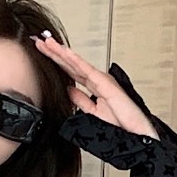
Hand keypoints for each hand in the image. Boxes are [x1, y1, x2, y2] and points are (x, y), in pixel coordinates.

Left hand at [33, 32, 160, 140]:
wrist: (137, 135)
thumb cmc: (121, 126)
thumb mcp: (93, 112)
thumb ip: (81, 100)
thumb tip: (68, 90)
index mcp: (94, 87)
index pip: (71, 71)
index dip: (56, 62)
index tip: (42, 54)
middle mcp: (97, 80)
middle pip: (71, 64)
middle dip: (54, 52)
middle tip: (39, 41)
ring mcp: (101, 80)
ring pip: (75, 62)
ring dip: (60, 51)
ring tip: (45, 41)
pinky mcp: (105, 83)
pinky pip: (85, 69)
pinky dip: (73, 59)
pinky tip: (62, 51)